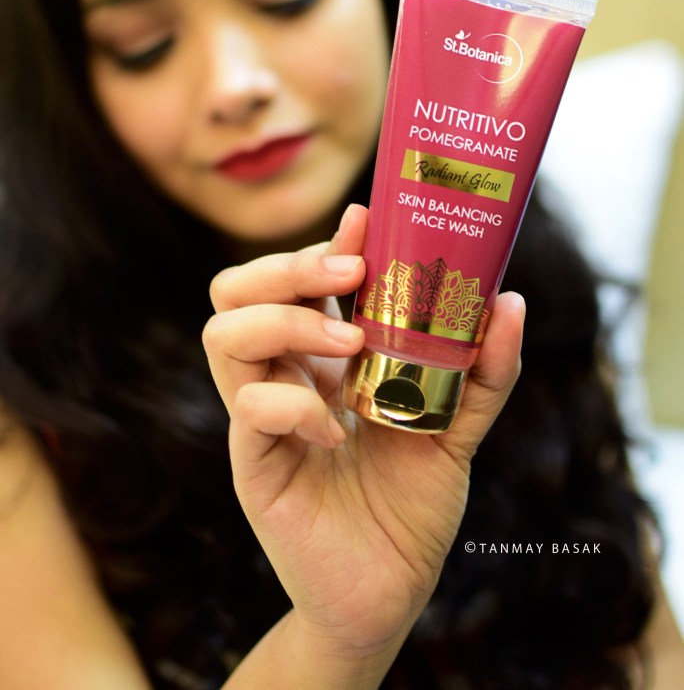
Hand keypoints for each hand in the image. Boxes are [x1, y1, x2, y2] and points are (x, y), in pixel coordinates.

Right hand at [203, 204, 523, 665]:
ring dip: (285, 323)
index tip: (365, 220)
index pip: (294, 280)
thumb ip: (483, 370)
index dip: (321, 244)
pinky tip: (338, 430)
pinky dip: (294, 407)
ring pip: (223, 336)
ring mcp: (260, 420)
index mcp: (320, 358)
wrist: (389, 591)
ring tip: (349, 345)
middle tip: (348, 275)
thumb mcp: (457, 427)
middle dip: (287, 267)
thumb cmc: (412, 503)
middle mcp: (282, 377)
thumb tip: (508, 300)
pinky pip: (248, 412)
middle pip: (236, 291)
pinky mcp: (254, 467)